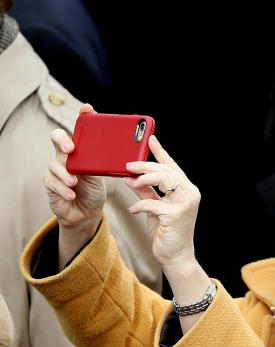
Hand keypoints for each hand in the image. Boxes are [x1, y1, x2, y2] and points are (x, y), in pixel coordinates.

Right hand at [45, 104, 105, 240]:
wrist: (85, 212)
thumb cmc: (94, 191)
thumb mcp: (103, 177)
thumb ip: (107, 165)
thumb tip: (127, 157)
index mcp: (81, 151)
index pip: (79, 129)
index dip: (82, 118)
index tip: (87, 109)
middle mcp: (66, 156)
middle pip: (57, 138)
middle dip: (63, 140)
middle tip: (71, 148)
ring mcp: (56, 169)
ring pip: (55, 164)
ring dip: (65, 174)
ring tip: (74, 182)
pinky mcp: (50, 184)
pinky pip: (52, 182)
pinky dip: (63, 189)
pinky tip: (71, 194)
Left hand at [125, 136, 201, 268]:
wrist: (176, 256)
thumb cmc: (167, 232)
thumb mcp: (154, 207)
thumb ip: (145, 191)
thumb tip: (130, 177)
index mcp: (187, 190)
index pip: (172, 166)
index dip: (160, 151)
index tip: (150, 139)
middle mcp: (189, 194)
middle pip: (166, 170)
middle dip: (144, 166)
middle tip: (127, 166)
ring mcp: (184, 204)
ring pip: (163, 180)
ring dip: (143, 179)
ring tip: (131, 183)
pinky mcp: (175, 215)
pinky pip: (152, 203)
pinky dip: (139, 205)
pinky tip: (133, 209)